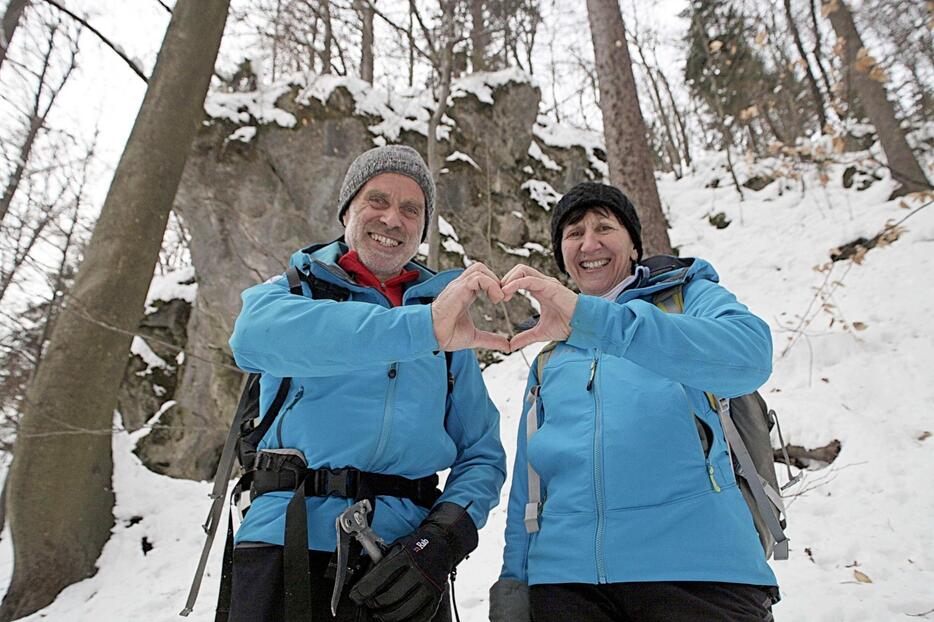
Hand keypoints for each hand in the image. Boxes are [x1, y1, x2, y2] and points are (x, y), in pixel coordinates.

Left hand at [349, 503, 477, 621]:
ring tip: (379, 613)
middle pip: (389, 597)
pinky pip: (419, 617)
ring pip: (402, 611)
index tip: (355, 596)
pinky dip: (406, 620)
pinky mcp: (436, 596)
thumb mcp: (396, 547)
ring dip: (386, 616)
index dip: (362, 591)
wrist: (442, 544)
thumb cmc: (415, 546)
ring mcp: (429, 585)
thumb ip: (381, 564)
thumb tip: (362, 585)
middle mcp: (418, 571)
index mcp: (405, 556)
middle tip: (368, 604)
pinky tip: (398, 617)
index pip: (378, 578)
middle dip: (373, 604)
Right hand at [431, 263, 508, 351]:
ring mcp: (458, 286)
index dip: (495, 285)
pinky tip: (495, 299)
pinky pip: (478, 277)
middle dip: (496, 279)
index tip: (503, 301)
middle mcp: (461, 287)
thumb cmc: (446, 335)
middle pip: (481, 268)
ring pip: (479, 269)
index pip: (482, 278)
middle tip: (503, 298)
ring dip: (494, 282)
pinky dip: (491, 285)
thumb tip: (506, 346)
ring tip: (499, 299)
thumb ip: (491, 339)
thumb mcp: (475, 337)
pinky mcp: (458, 289)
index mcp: (465, 294)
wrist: (431, 336)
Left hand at [501, 264, 577, 350]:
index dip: (507, 285)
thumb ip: (525, 337)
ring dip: (508, 279)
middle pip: (518, 269)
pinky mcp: (550, 286)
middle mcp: (542, 283)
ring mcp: (547, 283)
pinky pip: (529, 279)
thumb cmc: (567, 326)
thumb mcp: (540, 333)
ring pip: (522, 270)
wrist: (583, 326)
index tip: (499, 299)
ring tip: (502, 294)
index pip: (519, 277)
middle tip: (498, 296)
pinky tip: (507, 293)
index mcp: (540, 289)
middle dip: (505, 279)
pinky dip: (515, 283)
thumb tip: (511, 346)